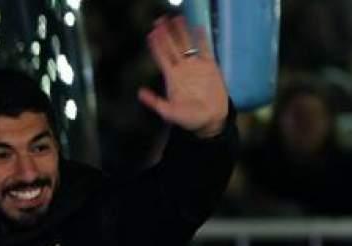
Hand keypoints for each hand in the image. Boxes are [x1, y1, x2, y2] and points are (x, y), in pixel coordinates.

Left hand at [137, 15, 229, 137]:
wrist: (210, 120)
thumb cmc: (189, 119)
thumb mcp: (170, 113)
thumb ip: (155, 102)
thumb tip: (140, 93)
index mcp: (172, 77)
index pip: (162, 57)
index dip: (156, 45)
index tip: (151, 34)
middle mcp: (182, 69)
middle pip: (172, 47)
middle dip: (165, 34)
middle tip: (159, 21)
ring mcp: (196, 66)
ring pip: (187, 44)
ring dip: (181, 32)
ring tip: (177, 18)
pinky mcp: (210, 67)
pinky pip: (206, 49)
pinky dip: (202, 39)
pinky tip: (199, 28)